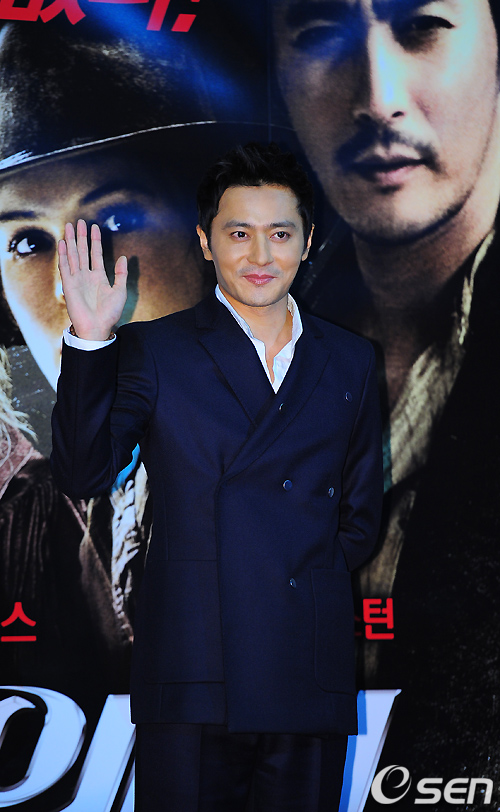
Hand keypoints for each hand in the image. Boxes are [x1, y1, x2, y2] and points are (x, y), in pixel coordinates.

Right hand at [58, 219, 127, 339]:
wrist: (98, 327)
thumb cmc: (109, 313)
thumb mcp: (120, 291)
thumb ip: (121, 274)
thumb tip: (123, 257)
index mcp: (99, 276)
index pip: (95, 254)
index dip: (95, 240)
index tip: (95, 227)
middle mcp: (86, 276)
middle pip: (82, 251)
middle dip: (81, 236)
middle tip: (79, 221)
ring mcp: (77, 279)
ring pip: (73, 255)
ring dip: (71, 241)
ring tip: (70, 226)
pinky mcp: (68, 285)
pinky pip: (65, 267)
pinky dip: (64, 255)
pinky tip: (63, 243)